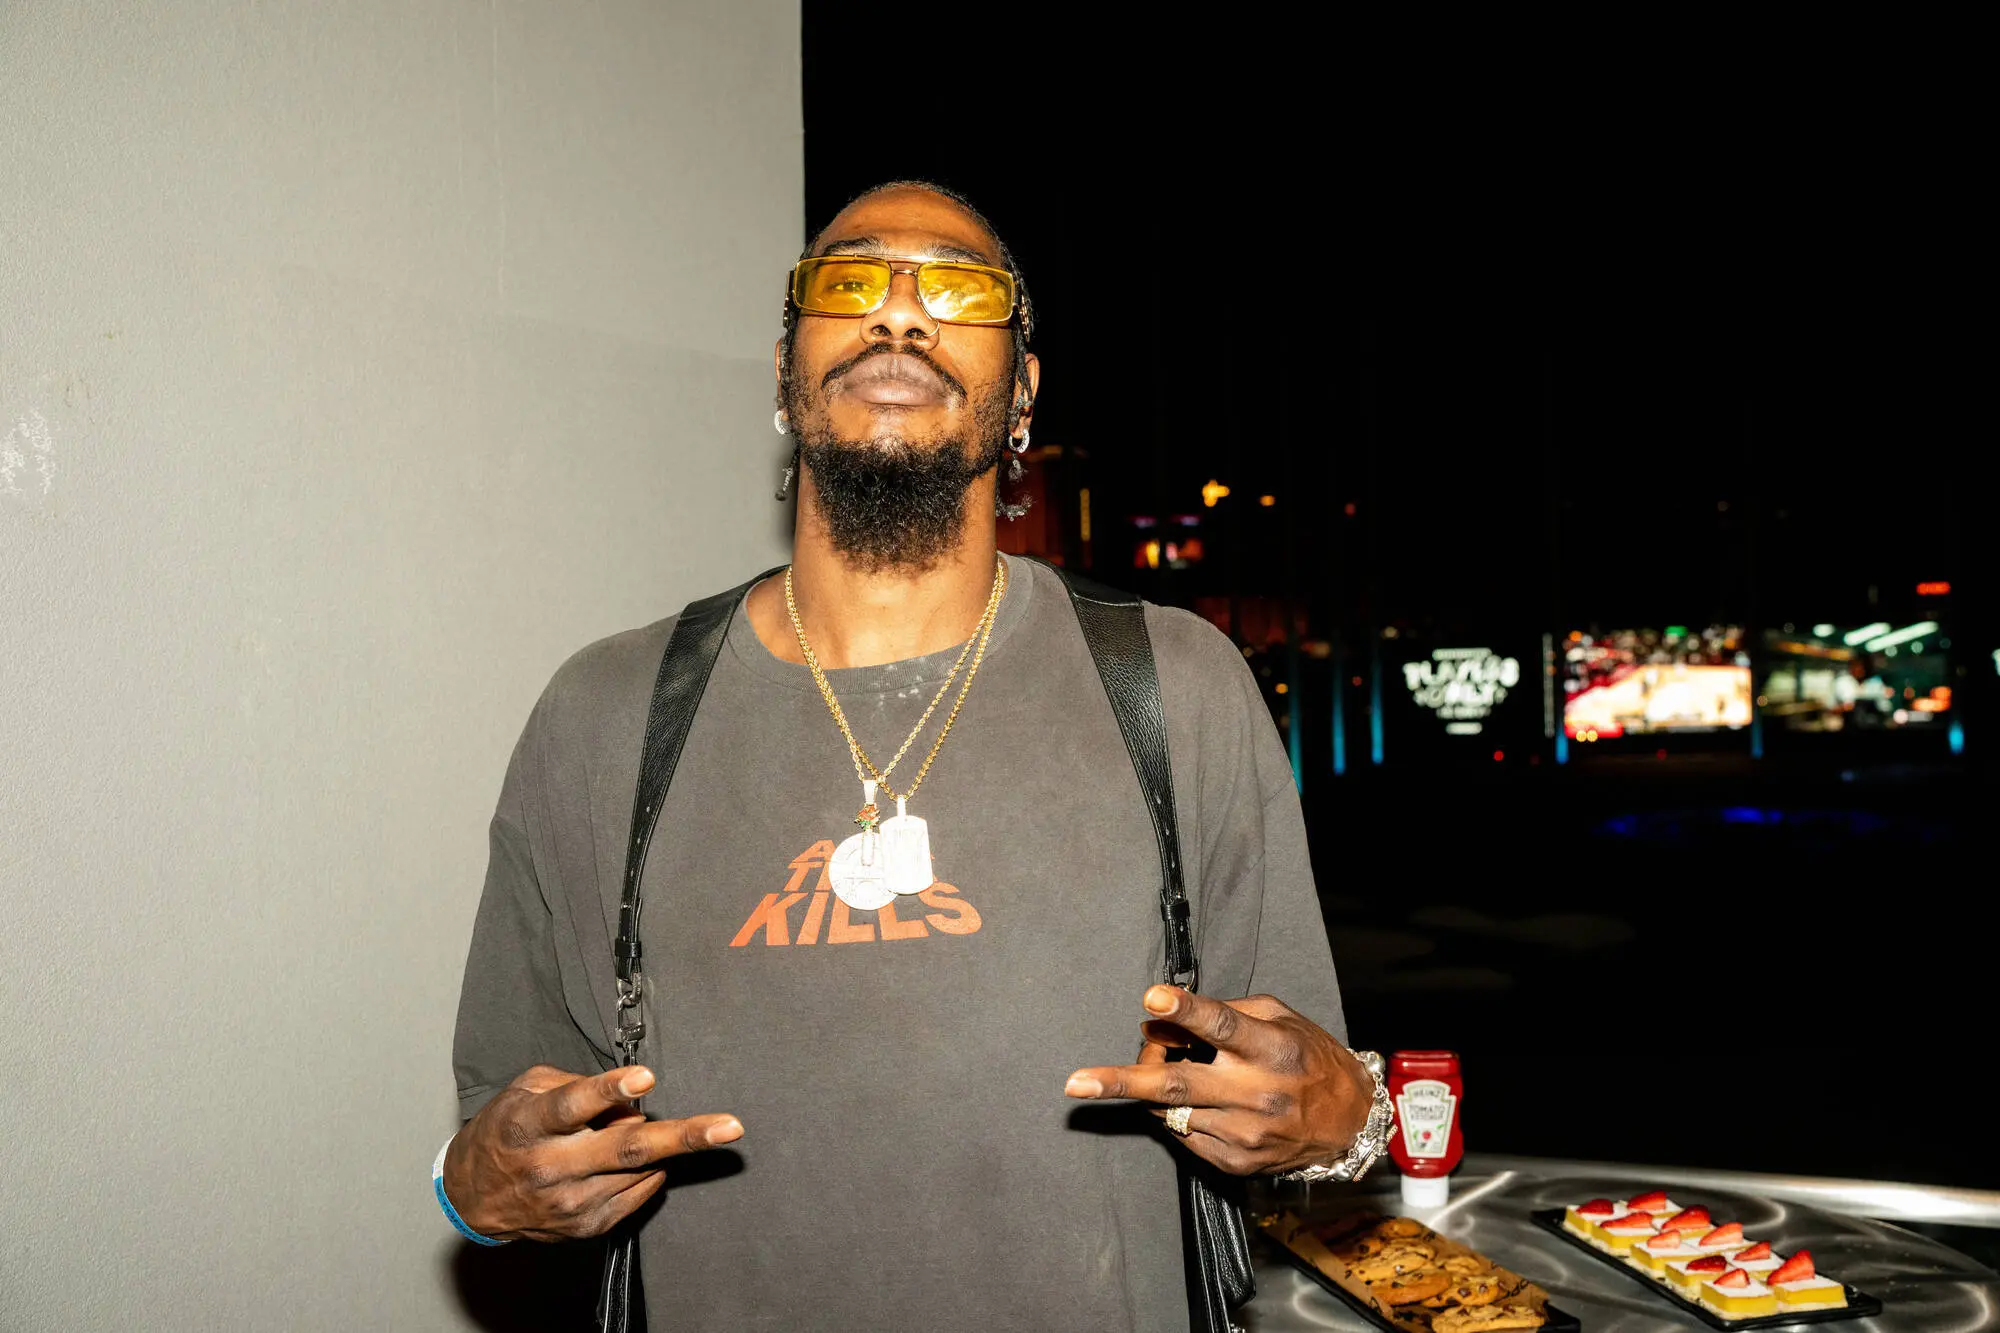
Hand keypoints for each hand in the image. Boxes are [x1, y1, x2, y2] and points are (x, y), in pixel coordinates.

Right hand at [442, 1064, 743, 1241]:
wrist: (474, 1195)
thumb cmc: (510, 1128)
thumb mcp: (529, 1089)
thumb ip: (579, 1084)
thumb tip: (631, 1100)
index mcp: (531, 1125)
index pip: (572, 1105)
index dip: (608, 1090)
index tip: (645, 1077)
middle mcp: (550, 1167)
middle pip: (626, 1149)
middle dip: (683, 1136)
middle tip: (729, 1127)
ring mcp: (569, 1203)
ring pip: (638, 1171)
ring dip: (660, 1148)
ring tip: (649, 1132)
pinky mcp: (585, 1226)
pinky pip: (638, 1193)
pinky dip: (646, 1172)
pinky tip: (634, 1162)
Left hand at [1063, 986, 1368, 1175]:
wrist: (1349, 1121)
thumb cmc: (1306, 1056)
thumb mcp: (1277, 1017)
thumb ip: (1223, 1013)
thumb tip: (1159, 1021)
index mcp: (1271, 1048)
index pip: (1223, 1026)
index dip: (1186, 1011)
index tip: (1152, 999)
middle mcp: (1257, 1094)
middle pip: (1179, 1086)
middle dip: (1123, 1082)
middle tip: (1076, 1082)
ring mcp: (1245, 1134)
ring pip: (1171, 1111)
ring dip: (1150, 1089)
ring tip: (1158, 1068)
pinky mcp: (1236, 1163)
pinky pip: (1184, 1135)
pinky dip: (1176, 1114)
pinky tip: (1196, 1100)